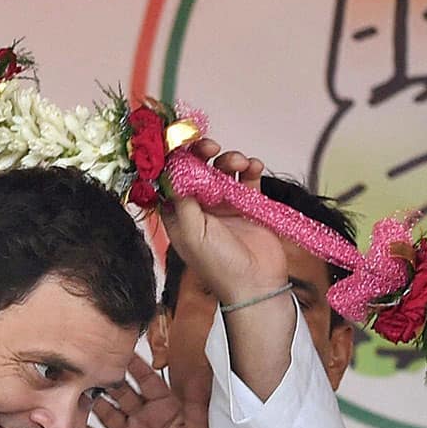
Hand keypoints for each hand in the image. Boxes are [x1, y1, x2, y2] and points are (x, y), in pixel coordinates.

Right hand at [82, 355, 219, 427]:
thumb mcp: (203, 420)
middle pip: (121, 394)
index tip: (120, 351)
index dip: (134, 365)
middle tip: (92, 366)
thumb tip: (201, 365)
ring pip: (106, 414)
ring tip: (77, 389)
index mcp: (164, 405)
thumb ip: (197, 394)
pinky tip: (73, 423)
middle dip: (106, 380)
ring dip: (92, 403)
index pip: (146, 380)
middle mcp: (144, 417)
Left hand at [163, 139, 287, 302]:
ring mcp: (223, 207)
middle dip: (201, 154)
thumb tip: (171, 168)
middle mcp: (199, 210)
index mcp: (179, 217)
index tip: (178, 142)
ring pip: (222, 171)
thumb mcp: (192, 232)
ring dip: (229, 160)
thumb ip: (181, 200)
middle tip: (209, 146)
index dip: (172, 160)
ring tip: (239, 162)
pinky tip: (254, 167)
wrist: (257, 285)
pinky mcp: (247, 206)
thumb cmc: (221, 267)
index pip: (169, 181)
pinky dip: (250, 169)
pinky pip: (246, 179)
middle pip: (196, 170)